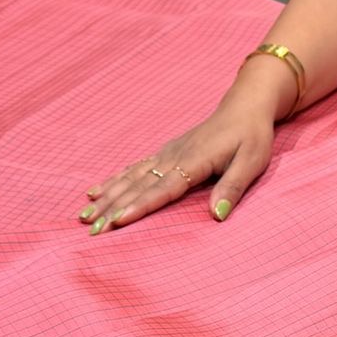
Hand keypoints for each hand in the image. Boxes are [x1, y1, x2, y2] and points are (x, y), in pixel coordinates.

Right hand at [79, 78, 285, 232]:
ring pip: (130, 178)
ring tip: (84, 215)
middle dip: (112, 208)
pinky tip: (96, 191)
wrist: (243, 107)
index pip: (163, 189)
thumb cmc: (251, 137)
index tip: (118, 221)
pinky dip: (113, 181)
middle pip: (138, 186)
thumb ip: (233, 188)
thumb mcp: (251, 162)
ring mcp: (165, 154)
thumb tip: (217, 215)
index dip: (140, 206)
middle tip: (91, 229)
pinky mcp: (164, 153)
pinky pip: (133, 168)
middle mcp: (173, 157)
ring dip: (106, 197)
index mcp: (194, 162)